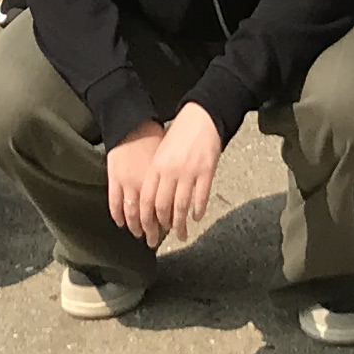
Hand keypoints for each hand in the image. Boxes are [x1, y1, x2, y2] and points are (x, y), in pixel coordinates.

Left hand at [104, 108, 224, 245]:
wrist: (201, 117)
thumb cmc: (180, 134)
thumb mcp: (161, 152)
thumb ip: (157, 174)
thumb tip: (153, 201)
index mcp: (157, 166)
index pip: (147, 198)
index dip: (146, 217)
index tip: (147, 228)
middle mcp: (171, 171)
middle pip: (163, 206)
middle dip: (162, 226)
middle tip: (164, 235)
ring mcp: (189, 172)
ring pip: (181, 206)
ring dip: (180, 224)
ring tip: (181, 234)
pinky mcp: (206, 172)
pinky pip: (201, 198)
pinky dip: (198, 211)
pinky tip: (196, 217)